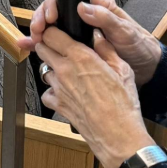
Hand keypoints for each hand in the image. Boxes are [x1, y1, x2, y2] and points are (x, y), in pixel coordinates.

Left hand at [19, 0, 160, 167]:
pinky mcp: (57, 105)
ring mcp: (58, 88)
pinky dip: (53, 92)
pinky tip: (67, 93)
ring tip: (69, 74)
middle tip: (61, 50)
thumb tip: (97, 36)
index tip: (58, 32)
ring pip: (44, 70)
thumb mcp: (122, 70)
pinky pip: (47, 93)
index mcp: (81, 57)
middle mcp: (64, 70)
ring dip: (52, 69)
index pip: (51, 33)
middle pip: (42, 48)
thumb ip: (106, 49)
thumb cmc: (124, 105)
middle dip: (49, 46)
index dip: (53, 31)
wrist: (118, 136)